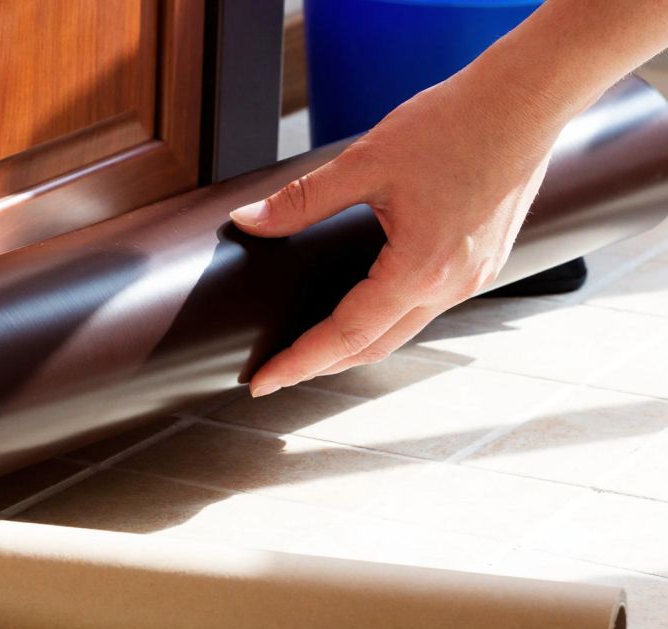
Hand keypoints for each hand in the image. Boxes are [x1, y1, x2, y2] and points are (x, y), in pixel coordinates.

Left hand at [230, 71, 558, 396]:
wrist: (525, 100)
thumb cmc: (454, 123)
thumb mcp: (363, 162)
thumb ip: (301, 200)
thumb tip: (249, 221)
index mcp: (419, 269)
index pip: (344, 336)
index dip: (298, 363)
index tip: (261, 382)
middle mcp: (452, 284)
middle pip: (374, 347)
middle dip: (321, 364)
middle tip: (277, 371)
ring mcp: (475, 277)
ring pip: (403, 331)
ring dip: (356, 344)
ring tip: (313, 347)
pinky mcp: (484, 263)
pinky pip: (428, 307)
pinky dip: (389, 319)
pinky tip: (367, 309)